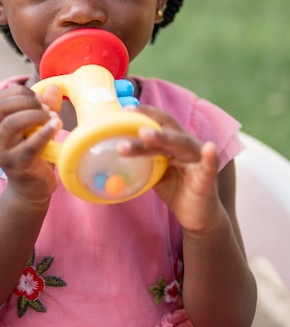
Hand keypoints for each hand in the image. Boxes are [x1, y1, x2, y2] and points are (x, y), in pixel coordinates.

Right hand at [0, 85, 62, 202]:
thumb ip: (44, 109)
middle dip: (26, 101)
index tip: (38, 96)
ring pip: (11, 124)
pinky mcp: (18, 165)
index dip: (19, 92)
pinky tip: (56, 125)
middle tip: (45, 107)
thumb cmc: (35, 157)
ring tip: (52, 117)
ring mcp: (4, 152)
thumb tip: (53, 88)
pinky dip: (44, 133)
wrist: (31, 190)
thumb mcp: (37, 129)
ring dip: (34, 115)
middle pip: (1, 108)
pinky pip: (29, 145)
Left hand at [119, 105, 222, 232]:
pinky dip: (210, 157)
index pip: (159, 123)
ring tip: (145, 134)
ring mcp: (198, 160)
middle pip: (166, 132)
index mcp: (174, 143)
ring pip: (181, 145)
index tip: (125, 109)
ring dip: (163, 138)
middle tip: (128, 120)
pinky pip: (209, 166)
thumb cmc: (177, 191)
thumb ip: (143, 162)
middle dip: (147, 127)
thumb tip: (116, 155)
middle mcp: (187, 146)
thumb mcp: (156, 174)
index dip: (145, 114)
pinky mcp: (207, 178)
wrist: (198, 217)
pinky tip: (210, 148)